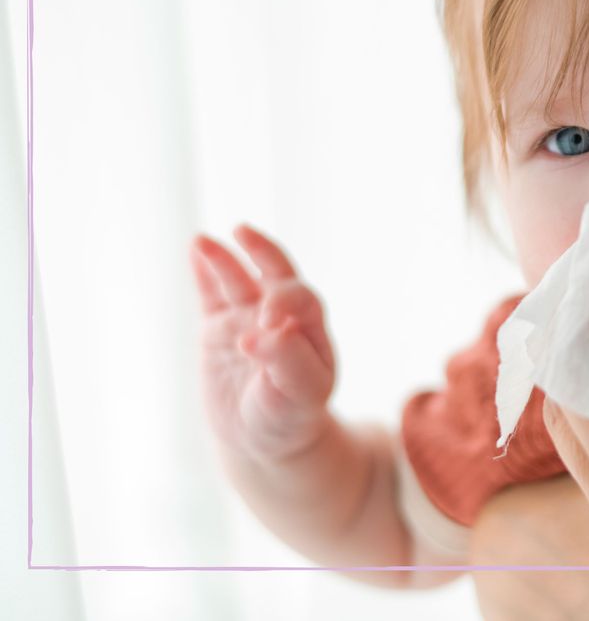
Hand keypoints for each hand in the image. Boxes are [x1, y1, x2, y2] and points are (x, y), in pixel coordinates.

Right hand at [190, 224, 335, 461]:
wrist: (261, 437)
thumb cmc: (289, 415)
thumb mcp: (298, 396)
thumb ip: (288, 362)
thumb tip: (263, 332)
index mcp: (310, 329)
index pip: (301, 300)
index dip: (283, 302)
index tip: (265, 323)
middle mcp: (281, 315)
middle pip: (275, 274)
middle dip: (263, 252)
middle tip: (244, 233)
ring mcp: (248, 317)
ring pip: (237, 279)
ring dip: (223, 258)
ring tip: (203, 241)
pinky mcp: (218, 326)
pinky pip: (211, 294)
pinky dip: (204, 272)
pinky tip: (196, 249)